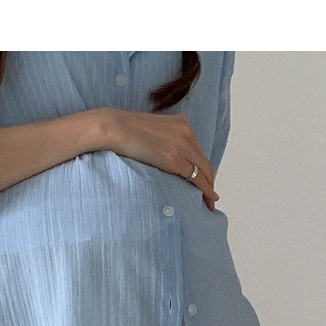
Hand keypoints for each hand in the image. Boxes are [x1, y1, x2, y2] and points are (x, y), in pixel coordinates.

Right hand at [100, 108, 218, 208]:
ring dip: (209, 188)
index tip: (204, 180)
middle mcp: (186, 132)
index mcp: (181, 123)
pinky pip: (197, 179)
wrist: (114, 128)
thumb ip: (162, 141)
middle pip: (204, 161)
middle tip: (211, 196)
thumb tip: (162, 157)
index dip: (202, 167)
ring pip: (204, 171)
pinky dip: (206, 191)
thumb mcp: (150, 131)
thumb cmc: (123, 132)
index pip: (197, 150)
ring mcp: (182, 146)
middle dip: (209, 179)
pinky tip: (208, 200)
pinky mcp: (175, 159)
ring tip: (209, 202)